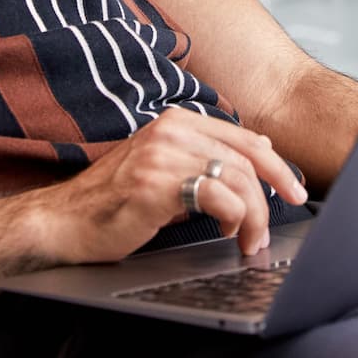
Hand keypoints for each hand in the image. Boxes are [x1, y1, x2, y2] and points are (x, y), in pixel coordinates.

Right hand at [27, 109, 308, 264]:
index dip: (276, 165)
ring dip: (255, 213)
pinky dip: (234, 217)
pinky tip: (228, 232)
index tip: (293, 188)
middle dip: (275, 188)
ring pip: (236, 177)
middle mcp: (170, 131)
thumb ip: (203, 159)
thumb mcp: (164, 169)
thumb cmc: (113, 202)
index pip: (243, 137)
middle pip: (246, 155)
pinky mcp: (155, 184)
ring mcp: (161, 155)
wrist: (64, 222)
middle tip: (286, 215)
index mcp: (175, 121)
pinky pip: (216, 196)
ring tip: (251, 237)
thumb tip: (259, 158)